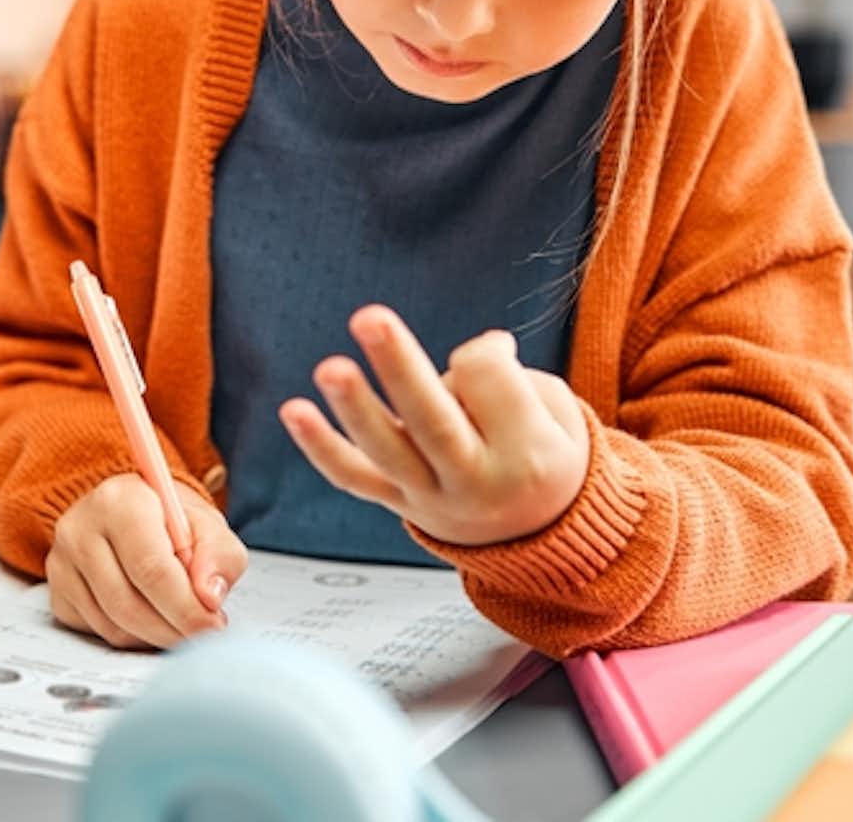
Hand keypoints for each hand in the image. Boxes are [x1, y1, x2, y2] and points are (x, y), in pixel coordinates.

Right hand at [46, 473, 247, 649]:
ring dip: (155, 636)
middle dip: (173, 629)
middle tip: (202, 634)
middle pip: (128, 604)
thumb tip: (209, 597)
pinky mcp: (58, 592)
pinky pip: (98, 632)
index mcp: (119, 501)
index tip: (212, 624)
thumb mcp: (208, 526)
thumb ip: (219, 556)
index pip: (151, 567)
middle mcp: (80, 528)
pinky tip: (150, 615)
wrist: (132, 515)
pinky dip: (132, 636)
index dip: (186, 606)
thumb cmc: (171, 521)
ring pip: (113, 626)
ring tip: (179, 621)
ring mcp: (62, 563)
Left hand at [280, 304, 592, 547]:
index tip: (495, 353)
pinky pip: (355, 478)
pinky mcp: (399, 503)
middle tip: (370, 317)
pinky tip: (293, 410)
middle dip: (400, 367)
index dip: (487, 352)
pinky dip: (322, 447)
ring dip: (355, 408)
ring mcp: (433, 499)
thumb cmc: (546, 454)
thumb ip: (516, 382)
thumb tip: (481, 351)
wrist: (541, 534)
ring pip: (389, 452)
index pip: (489, 381)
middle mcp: (477, 482)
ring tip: (328, 368)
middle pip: (434, 421)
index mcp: (527, 457)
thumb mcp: (559, 417)